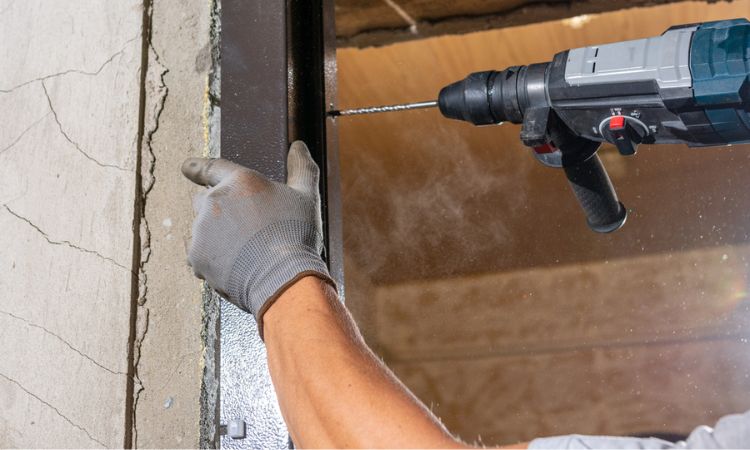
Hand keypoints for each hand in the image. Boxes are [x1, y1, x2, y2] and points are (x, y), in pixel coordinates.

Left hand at [182, 141, 333, 334]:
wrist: (284, 280)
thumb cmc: (297, 236)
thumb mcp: (307, 197)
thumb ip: (302, 168)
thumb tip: (299, 146)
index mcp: (240, 181)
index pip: (212, 167)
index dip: (197, 167)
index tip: (186, 167)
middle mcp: (215, 200)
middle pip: (205, 201)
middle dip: (220, 213)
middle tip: (246, 231)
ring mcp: (202, 229)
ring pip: (203, 231)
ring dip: (218, 238)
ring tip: (248, 253)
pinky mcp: (196, 256)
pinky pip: (201, 256)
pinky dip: (214, 261)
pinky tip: (237, 267)